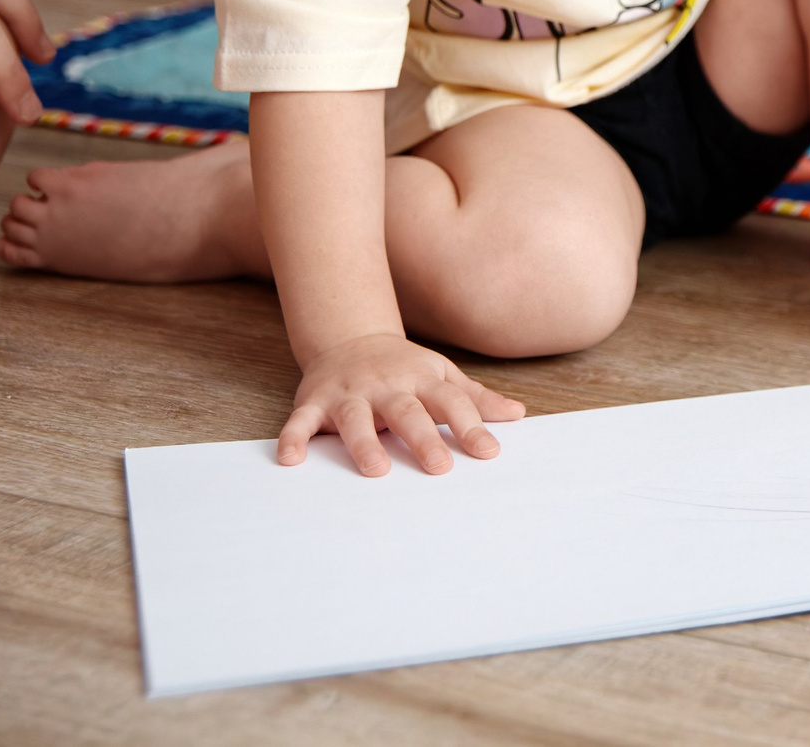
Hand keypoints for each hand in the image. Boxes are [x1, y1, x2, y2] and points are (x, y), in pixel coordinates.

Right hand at [277, 332, 525, 475]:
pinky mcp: (314, 401)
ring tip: (376, 471)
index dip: (471, 426)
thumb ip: (476, 398)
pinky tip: (291, 460)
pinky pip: (302, 420)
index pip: (450, 402)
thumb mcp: (442, 375)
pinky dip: (294, 438)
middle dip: (423, 438)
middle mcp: (386, 385)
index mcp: (421, 379)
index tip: (489, 453)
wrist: (350, 338)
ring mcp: (349, 392)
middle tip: (440, 468)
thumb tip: (518, 414)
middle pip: (407, 411)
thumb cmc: (404, 368)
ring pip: (356, 418)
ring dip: (364, 443)